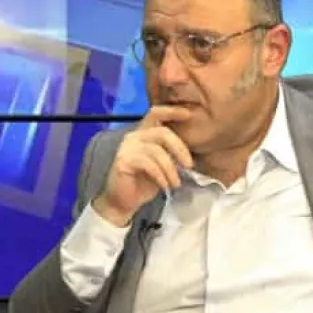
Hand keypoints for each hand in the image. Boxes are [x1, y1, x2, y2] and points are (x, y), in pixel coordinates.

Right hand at [94, 105, 192, 226]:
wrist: (123, 202)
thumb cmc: (143, 183)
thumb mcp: (162, 165)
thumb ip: (171, 153)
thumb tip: (189, 151)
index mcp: (143, 133)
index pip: (156, 113)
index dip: (172, 111)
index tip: (188, 114)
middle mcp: (134, 136)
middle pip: (162, 132)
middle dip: (179, 148)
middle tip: (189, 165)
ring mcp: (127, 148)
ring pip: (157, 151)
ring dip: (170, 169)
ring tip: (176, 183)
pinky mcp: (123, 161)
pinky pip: (148, 164)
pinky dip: (160, 176)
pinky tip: (165, 186)